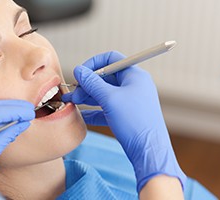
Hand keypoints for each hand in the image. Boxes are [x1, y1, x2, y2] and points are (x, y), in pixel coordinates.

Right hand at [62, 51, 185, 191]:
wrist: (148, 151)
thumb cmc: (134, 122)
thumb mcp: (110, 99)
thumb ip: (92, 83)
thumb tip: (78, 70)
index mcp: (134, 76)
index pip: (111, 59)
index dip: (93, 64)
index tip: (80, 73)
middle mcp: (133, 86)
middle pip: (105, 77)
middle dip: (86, 84)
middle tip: (72, 93)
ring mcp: (130, 101)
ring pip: (104, 93)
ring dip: (87, 97)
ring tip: (71, 103)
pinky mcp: (126, 115)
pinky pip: (106, 108)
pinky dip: (93, 110)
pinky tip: (81, 115)